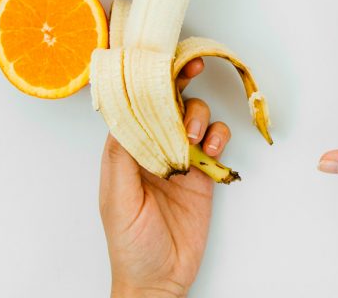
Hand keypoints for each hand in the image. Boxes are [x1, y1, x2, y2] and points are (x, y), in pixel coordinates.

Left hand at [100, 59, 231, 297]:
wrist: (160, 280)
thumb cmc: (130, 246)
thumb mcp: (117, 201)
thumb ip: (122, 159)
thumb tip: (126, 116)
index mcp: (127, 153)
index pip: (136, 108)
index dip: (147, 82)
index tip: (160, 61)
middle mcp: (153, 150)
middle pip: (168, 105)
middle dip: (179, 82)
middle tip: (192, 66)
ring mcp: (181, 160)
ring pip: (194, 119)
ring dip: (200, 117)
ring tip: (198, 137)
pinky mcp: (204, 174)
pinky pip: (216, 143)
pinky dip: (220, 138)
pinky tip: (215, 150)